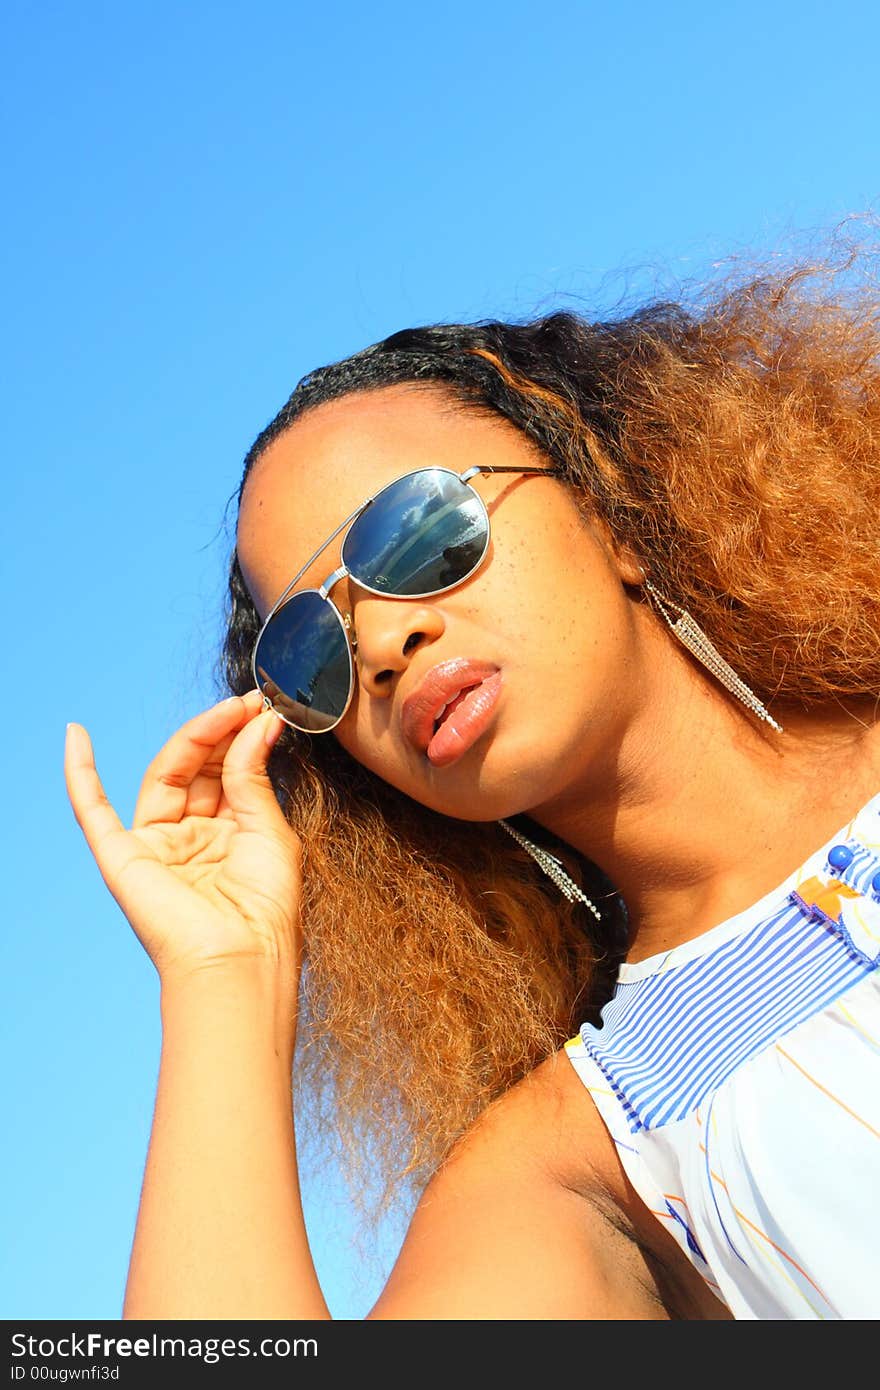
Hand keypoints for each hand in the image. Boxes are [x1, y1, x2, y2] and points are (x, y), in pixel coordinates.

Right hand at [64, 691, 302, 983]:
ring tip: (226, 709)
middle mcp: (189, 838)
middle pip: (196, 768)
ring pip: (163, 776)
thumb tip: (257, 721)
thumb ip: (253, 775)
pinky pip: (92, 812)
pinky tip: (76, 735)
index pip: (226, 772)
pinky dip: (79, 774)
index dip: (240, 738)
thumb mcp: (269, 829)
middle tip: (249, 703)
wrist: (241, 958)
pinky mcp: (122, 859)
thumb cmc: (265, 907)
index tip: (263, 709)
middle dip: (221, 732)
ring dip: (192, 738)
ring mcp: (154, 846)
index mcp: (226, 835)